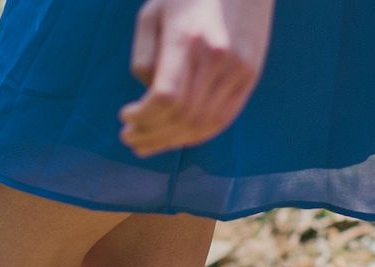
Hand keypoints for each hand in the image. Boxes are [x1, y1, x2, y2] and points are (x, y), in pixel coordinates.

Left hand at [120, 0, 274, 157]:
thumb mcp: (153, 13)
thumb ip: (145, 57)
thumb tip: (148, 96)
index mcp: (188, 37)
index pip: (165, 97)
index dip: (142, 117)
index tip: (124, 118)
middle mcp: (217, 56)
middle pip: (181, 115)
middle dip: (152, 135)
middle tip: (130, 139)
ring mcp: (238, 69)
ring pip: (202, 124)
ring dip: (171, 141)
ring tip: (147, 144)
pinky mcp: (250, 76)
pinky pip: (222, 119)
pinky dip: (196, 135)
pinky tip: (176, 137)